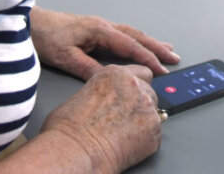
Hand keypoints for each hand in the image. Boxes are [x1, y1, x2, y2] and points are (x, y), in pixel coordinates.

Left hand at [30, 6, 179, 79]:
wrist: (30, 23)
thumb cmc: (46, 37)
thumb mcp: (66, 57)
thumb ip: (89, 68)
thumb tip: (111, 78)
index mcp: (99, 30)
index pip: (130, 45)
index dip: (147, 58)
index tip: (162, 69)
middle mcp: (103, 25)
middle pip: (136, 36)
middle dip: (156, 48)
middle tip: (174, 58)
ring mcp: (100, 26)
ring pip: (131, 34)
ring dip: (149, 42)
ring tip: (166, 49)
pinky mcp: (94, 29)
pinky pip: (123, 35)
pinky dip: (137, 41)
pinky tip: (140, 44)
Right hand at [41, 64, 161, 173]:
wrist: (75, 151)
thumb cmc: (69, 128)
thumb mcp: (82, 94)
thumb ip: (102, 91)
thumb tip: (103, 101)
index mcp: (115, 73)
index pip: (141, 72)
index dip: (135, 85)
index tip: (131, 95)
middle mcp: (135, 86)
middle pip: (149, 90)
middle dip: (139, 103)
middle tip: (125, 118)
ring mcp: (148, 107)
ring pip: (154, 111)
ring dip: (143, 119)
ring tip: (124, 133)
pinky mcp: (154, 130)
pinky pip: (155, 133)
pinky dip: (145, 139)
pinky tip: (128, 144)